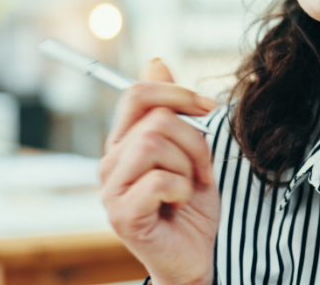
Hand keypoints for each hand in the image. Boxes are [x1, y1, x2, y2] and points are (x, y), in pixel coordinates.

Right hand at [99, 59, 220, 284]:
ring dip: (188, 165)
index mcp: (124, 144)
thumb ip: (170, 111)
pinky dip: (183, 189)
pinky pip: (159, 180)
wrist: (194, 258)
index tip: (208, 107)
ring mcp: (112, 191)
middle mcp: (110, 164)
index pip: (137, 94)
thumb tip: (155, 62)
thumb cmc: (190, 208)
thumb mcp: (188, 150)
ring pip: (154, 144)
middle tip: (203, 169)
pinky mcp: (122, 216)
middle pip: (154, 119)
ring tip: (189, 187)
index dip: (177, 92)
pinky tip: (179, 204)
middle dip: (195, 141)